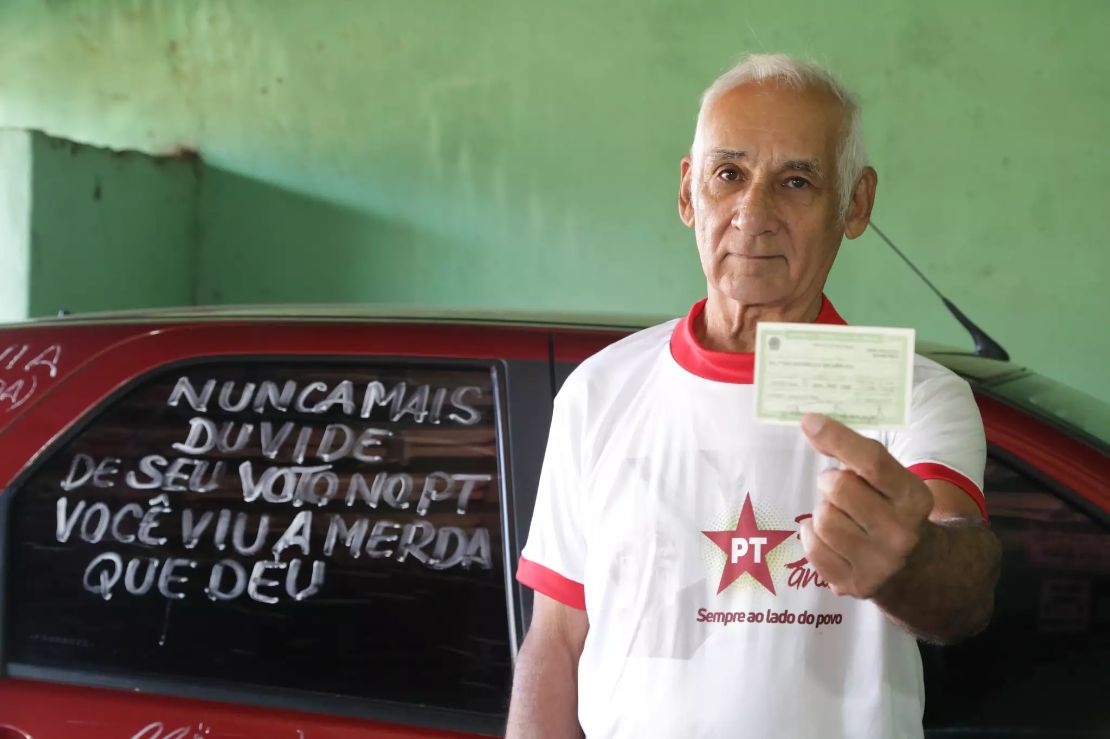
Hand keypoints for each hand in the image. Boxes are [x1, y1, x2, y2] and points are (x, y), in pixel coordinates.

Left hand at [797, 413, 933, 598]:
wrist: (920, 571)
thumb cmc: (895, 513)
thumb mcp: (894, 484)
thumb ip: (860, 458)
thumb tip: (813, 426)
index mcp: (913, 498)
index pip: (872, 461)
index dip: (838, 437)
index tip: (809, 421)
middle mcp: (900, 532)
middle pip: (838, 489)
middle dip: (830, 482)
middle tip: (838, 488)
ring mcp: (878, 562)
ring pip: (822, 519)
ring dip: (823, 511)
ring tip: (840, 516)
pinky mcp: (855, 585)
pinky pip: (813, 548)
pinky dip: (813, 536)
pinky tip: (830, 537)